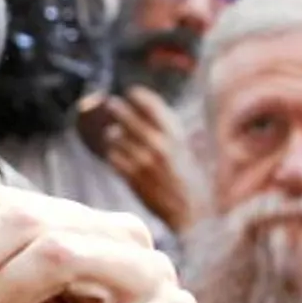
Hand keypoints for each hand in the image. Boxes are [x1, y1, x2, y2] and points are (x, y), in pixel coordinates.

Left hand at [90, 88, 195, 235]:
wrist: (190, 211)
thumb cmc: (190, 180)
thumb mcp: (186, 151)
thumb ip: (171, 135)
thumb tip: (154, 115)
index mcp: (178, 137)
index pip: (156, 108)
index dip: (141, 97)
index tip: (132, 91)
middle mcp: (160, 146)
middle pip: (132, 120)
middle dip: (120, 109)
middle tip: (111, 103)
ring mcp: (145, 162)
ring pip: (119, 139)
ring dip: (113, 135)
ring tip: (112, 134)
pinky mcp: (133, 178)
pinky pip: (114, 159)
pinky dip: (113, 154)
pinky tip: (114, 154)